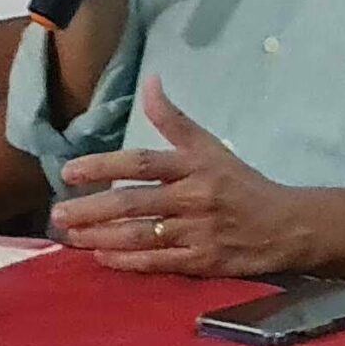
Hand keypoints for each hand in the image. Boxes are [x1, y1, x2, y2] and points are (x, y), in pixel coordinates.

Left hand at [50, 78, 311, 276]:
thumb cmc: (242, 184)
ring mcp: (197, 233)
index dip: (103, 166)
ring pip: (140, 236)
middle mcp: (193, 198)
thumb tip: (151, 81)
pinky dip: (127, 262)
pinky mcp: (202, 263)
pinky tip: (100, 257)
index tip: (68, 171)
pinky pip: (158, 263)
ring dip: (100, 237)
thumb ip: (175, 119)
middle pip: (133, 204)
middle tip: (57, 213)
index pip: (141, 163)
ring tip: (69, 236)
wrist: (287, 226)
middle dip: (91, 209)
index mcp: (194, 166)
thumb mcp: (211, 146)